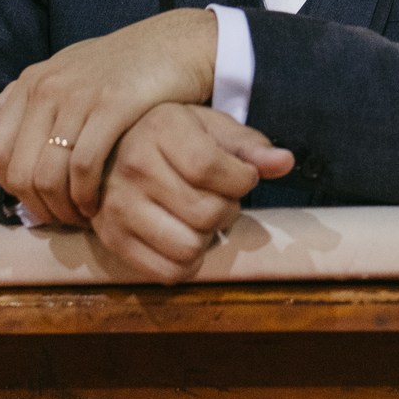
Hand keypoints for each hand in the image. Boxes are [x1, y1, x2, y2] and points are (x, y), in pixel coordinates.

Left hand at [0, 9, 217, 223]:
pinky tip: (99, 202)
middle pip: (19, 170)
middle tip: (62, 218)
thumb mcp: (67, 72)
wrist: (177, 44)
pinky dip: (87, 194)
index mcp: (33, 81)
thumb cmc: (123, 66)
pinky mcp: (113, 105)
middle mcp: (49, 86)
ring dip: (63, 207)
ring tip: (81, 215)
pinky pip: (84, 165)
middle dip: (38, 205)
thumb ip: (22, 96)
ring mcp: (80, 94)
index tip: (37, 201)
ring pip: (49, 174)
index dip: (9, 186)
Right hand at [91, 105, 293, 282]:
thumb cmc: (175, 136)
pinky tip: (187, 237)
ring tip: (202, 216)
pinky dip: (188, 264)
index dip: (242, 180)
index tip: (245, 177)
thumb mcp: (212, 126)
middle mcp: (134, 165)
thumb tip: (285, 162)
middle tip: (222, 197)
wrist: (117, 150)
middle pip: (205, 212)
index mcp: (162, 127)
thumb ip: (250, 145)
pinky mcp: (113, 239)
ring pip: (188, 246)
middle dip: (228, 209)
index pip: (210, 167)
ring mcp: (118, 206)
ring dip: (208, 238)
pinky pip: (166, 272)